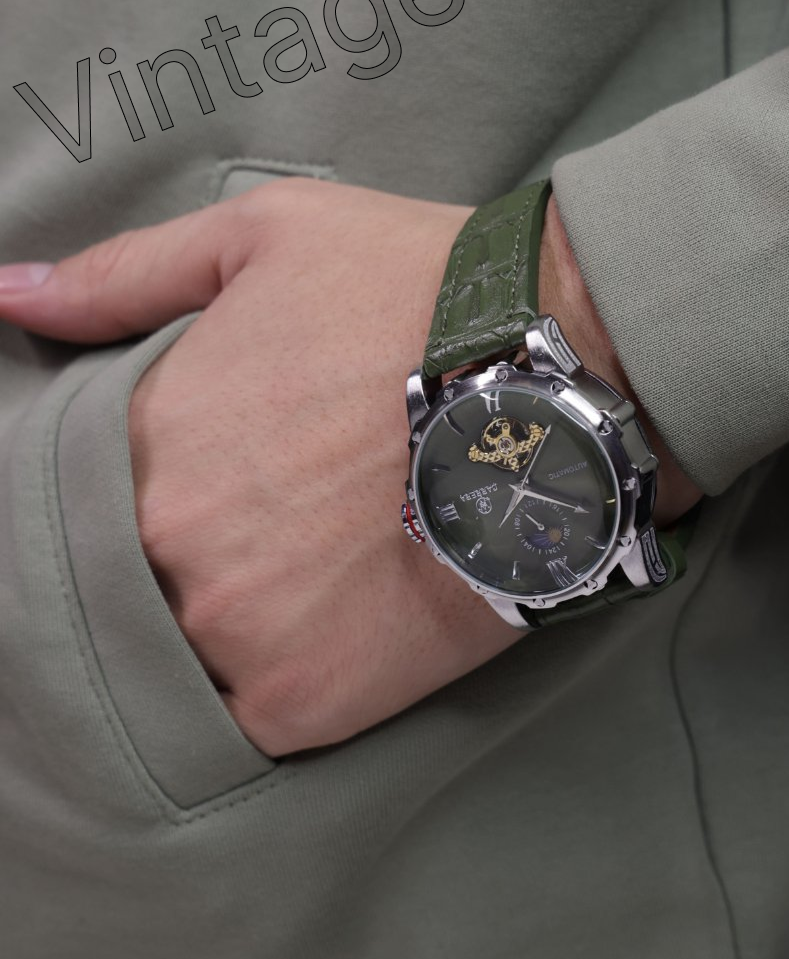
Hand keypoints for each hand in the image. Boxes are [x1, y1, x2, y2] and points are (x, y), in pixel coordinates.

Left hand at [0, 180, 700, 755]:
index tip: (201, 473)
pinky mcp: (306, 702)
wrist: (562, 375)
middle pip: (126, 578)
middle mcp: (168, 543)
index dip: (135, 482)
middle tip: (264, 522)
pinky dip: (269, 683)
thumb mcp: (266, 238)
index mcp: (144, 433)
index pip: (75, 491)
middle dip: (180, 552)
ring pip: (177, 654)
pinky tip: (322, 629)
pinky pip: (243, 720)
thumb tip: (6, 297)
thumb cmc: (414, 288)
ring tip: (299, 575)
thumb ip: (124, 274)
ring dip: (220, 622)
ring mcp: (233, 632)